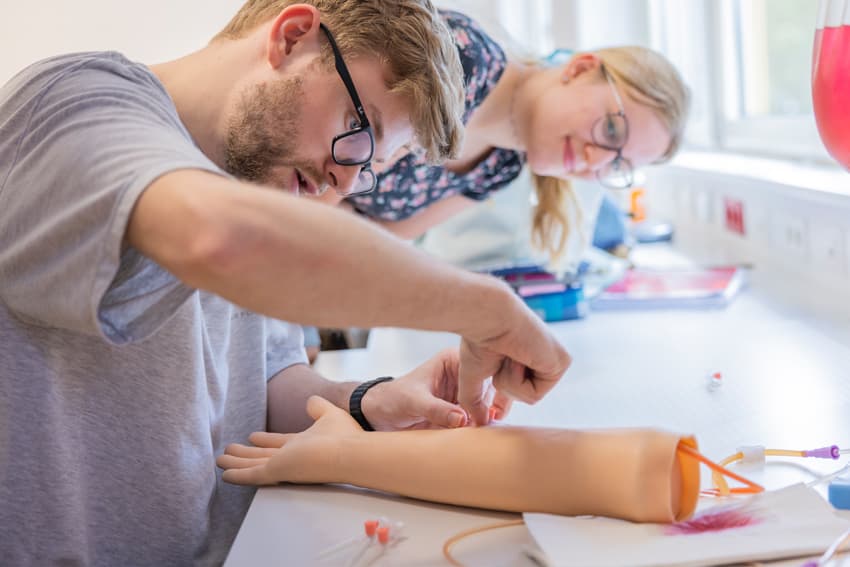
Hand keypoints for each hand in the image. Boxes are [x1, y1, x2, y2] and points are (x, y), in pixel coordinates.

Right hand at [217, 396, 358, 485]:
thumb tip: (310, 401)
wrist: (352, 453)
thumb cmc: (347, 436)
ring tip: (220, 460)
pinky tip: (225, 475)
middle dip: (246, 454)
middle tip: (228, 452)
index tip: (252, 437)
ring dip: (237, 462)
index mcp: (303, 445)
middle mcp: (291, 457)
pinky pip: (253, 474)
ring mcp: (283, 465)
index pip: (279, 444)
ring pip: (254, 465)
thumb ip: (318, 407)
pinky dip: (239, 474)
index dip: (265, 441)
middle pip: (262, 456)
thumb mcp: (330, 414)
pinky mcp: (278, 471)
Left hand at [359, 348, 512, 430]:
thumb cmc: (393, 399)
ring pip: (489, 404)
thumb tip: (462, 418)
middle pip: (490, 387)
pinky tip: (480, 435)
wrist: (380, 415)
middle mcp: (463, 375)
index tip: (488, 407)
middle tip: (487, 423)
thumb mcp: (413, 402)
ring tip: (483, 430)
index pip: (479, 369)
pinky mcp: (463, 411)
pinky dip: (481, 427)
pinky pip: (479, 419)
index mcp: (453, 361)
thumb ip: (436, 409)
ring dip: (487, 418)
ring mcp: (464, 394)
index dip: (486, 386)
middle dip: (490, 405)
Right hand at [457, 285, 571, 425]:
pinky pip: (535, 395)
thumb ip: (474, 400)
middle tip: (501, 359)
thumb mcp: (473, 375)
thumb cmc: (479, 339)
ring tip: (508, 355)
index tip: (495, 412)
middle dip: (505, 386)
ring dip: (509, 381)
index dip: (505, 400)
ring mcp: (554, 360)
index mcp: (525, 357)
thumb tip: (478, 423)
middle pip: (523, 396)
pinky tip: (517, 357)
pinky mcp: (562, 363)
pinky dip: (517, 381)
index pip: (521, 387)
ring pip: (529, 397)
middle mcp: (542, 357)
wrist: (489, 319)